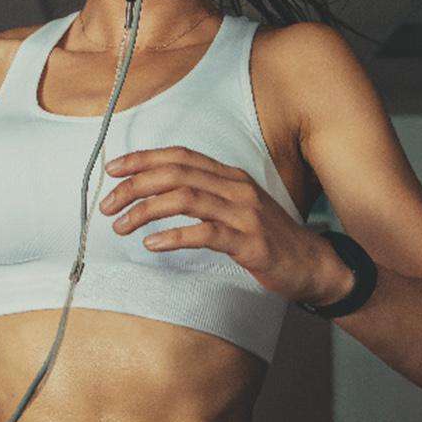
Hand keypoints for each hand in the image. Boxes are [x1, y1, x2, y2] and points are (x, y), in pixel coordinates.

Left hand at [100, 146, 340, 303]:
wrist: (313, 264)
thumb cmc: (269, 239)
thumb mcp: (237, 207)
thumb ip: (205, 195)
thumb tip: (159, 193)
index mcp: (230, 176)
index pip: (180, 156)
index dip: (143, 159)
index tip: (113, 169)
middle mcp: (236, 188)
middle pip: (176, 174)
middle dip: (135, 186)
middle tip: (108, 205)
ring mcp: (244, 214)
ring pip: (185, 198)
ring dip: (146, 210)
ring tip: (121, 226)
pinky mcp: (250, 242)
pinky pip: (205, 233)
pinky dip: (174, 236)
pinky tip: (152, 244)